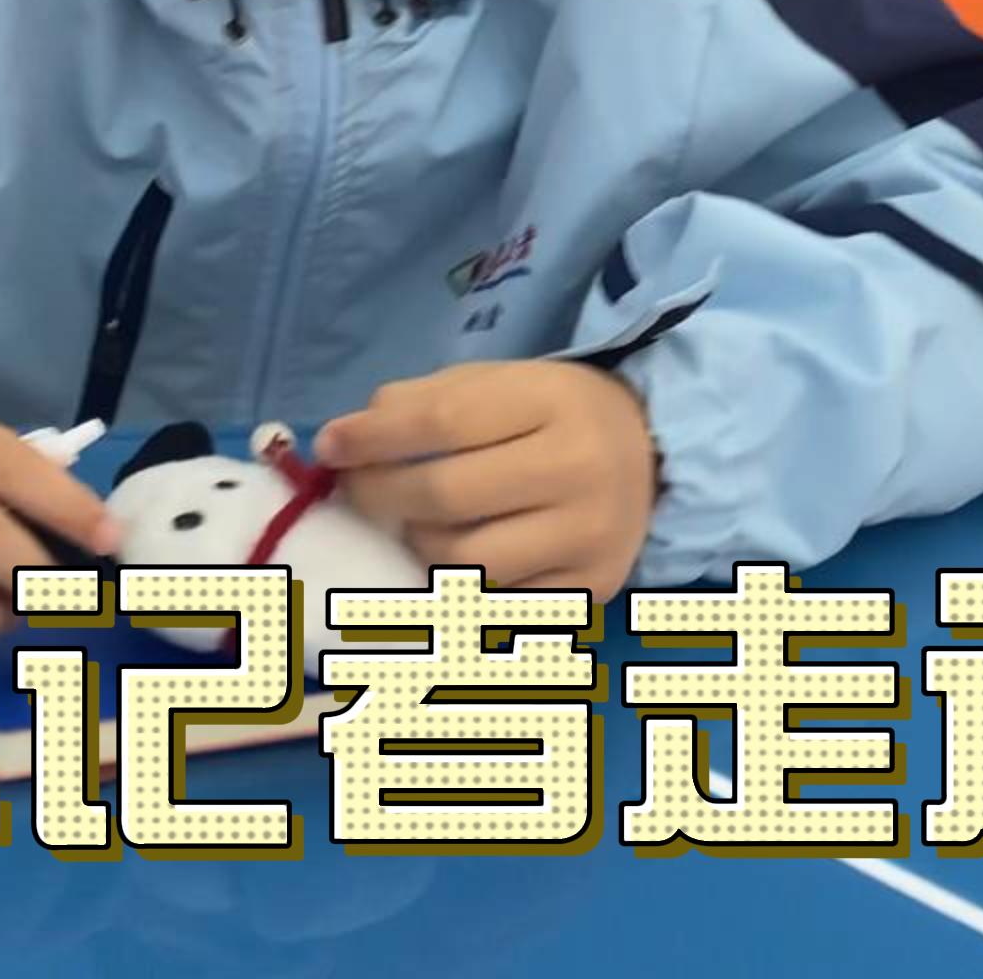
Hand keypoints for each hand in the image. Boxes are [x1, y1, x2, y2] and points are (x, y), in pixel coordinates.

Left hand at [316, 361, 658, 596]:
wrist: (652, 455)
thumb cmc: (554, 413)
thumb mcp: (497, 382)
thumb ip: (422, 402)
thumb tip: (343, 440)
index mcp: (553, 401)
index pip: (440, 422)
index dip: (372, 438)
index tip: (330, 447)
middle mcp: (579, 470)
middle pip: (445, 497)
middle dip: (379, 495)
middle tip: (356, 490)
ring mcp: (588, 538)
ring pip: (464, 560)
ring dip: (415, 544)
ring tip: (407, 524)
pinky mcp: (591, 589)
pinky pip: (497, 600)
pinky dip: (458, 583)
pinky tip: (448, 559)